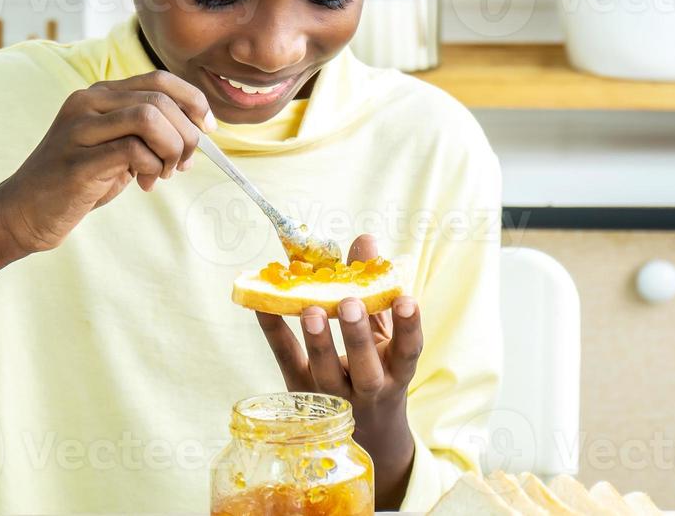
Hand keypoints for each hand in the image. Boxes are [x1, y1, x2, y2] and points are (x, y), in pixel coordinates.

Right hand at [0, 71, 212, 256]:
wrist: (23, 212)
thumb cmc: (75, 181)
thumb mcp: (114, 148)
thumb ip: (147, 134)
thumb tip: (197, 135)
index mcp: (98, 94)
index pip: (159, 79)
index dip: (193, 100)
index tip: (207, 128)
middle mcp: (86, 103)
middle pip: (159, 99)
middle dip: (187, 133)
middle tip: (183, 163)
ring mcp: (78, 129)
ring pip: (149, 117)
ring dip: (171, 148)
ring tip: (164, 173)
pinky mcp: (77, 161)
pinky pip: (133, 151)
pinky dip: (152, 168)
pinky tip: (144, 184)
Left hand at [255, 234, 422, 509]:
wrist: (366, 434)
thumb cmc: (376, 370)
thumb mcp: (385, 338)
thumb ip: (376, 293)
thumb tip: (366, 240)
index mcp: (396, 371)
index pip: (409, 351)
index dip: (409, 327)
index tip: (407, 299)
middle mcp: (368, 389)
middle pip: (364, 368)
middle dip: (357, 336)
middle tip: (349, 303)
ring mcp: (333, 397)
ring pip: (326, 372)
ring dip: (319, 341)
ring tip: (311, 309)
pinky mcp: (300, 393)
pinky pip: (287, 362)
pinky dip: (275, 333)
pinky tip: (264, 306)